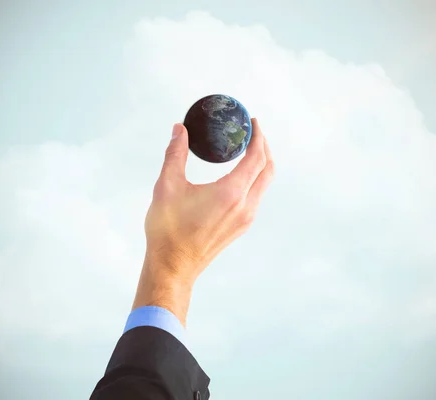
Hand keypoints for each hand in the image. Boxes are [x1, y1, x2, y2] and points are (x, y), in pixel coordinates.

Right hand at [132, 118, 273, 323]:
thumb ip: (175, 154)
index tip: (252, 122)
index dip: (258, 137)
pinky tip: (238, 175)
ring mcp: (245, 219)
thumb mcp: (167, 186)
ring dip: (261, 165)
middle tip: (252, 132)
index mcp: (231, 193)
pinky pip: (256, 197)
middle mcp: (245, 206)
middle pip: (268, 170)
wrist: (172, 266)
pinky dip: (254, 180)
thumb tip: (179, 130)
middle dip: (264, 148)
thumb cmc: (168, 231)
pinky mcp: (240, 227)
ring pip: (264, 185)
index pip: (257, 157)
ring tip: (246, 150)